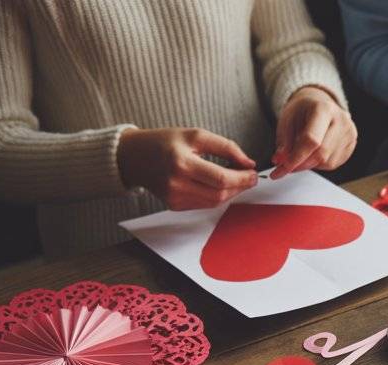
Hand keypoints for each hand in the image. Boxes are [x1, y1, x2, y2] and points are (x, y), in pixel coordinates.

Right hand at [117, 128, 256, 209]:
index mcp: (181, 163)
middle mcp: (176, 184)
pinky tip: (219, 185)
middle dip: (240, 186)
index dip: (243, 178)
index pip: (221, 179)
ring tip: (236, 179)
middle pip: (220, 194)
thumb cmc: (165, 142)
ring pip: (214, 202)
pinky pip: (204, 204)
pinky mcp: (174, 205)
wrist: (133, 156)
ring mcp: (174, 198)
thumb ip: (226, 147)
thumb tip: (249, 163)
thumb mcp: (195, 135)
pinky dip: (217, 196)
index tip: (254, 173)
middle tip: (250, 177)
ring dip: (231, 192)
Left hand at [272, 86, 356, 178]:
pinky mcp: (352, 144)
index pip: (311, 140)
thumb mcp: (287, 120)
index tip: (284, 167)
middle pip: (321, 154)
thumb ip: (284, 141)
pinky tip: (314, 154)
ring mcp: (349, 133)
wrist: (318, 104)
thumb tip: (281, 161)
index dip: (296, 157)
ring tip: (302, 154)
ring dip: (310, 164)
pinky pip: (334, 164)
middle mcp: (341, 120)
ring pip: (328, 162)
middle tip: (288, 166)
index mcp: (324, 109)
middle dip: (302, 164)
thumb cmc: (303, 111)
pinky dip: (319, 164)